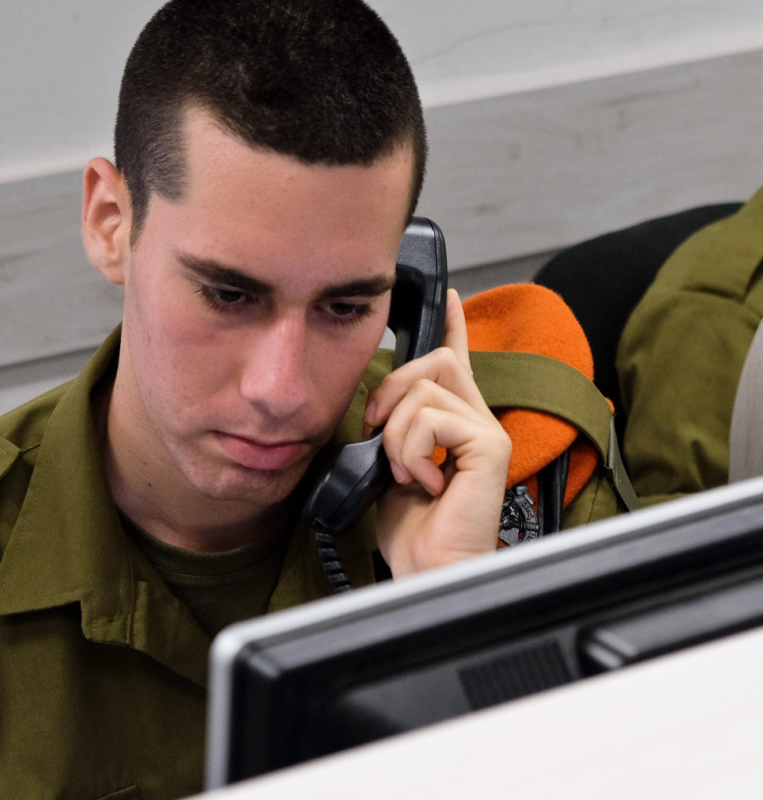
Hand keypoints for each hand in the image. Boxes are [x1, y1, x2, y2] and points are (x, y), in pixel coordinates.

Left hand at [366, 289, 510, 577]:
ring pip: (423, 391)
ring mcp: (486, 432)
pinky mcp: (488, 447)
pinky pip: (431, 420)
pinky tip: (422, 480)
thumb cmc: (412, 530)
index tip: (449, 296)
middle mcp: (476, 420)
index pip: (457, 361)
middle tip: (378, 434)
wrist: (426, 569)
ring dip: (395, 434)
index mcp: (454, 423)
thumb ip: (393, 430)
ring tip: (404, 472)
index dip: (452, 326)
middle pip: (434, 361)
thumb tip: (377, 407)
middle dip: (391, 391)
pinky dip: (410, 450)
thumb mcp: (390, 466)